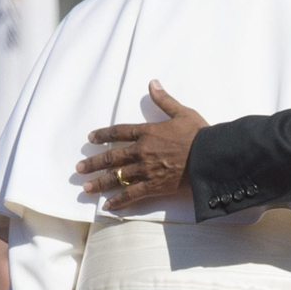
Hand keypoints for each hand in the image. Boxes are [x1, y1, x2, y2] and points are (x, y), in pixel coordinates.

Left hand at [79, 80, 207, 209]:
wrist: (210, 156)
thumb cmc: (199, 133)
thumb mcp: (182, 112)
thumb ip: (164, 100)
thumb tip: (152, 83)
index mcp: (148, 132)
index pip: (119, 132)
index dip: (103, 134)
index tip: (91, 139)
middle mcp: (142, 151)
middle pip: (112, 157)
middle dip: (94, 163)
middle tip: (79, 168)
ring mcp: (146, 170)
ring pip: (117, 177)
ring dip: (100, 183)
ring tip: (86, 188)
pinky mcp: (154, 186)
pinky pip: (132, 194)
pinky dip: (120, 201)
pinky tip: (108, 206)